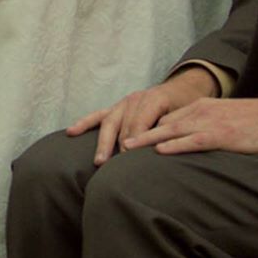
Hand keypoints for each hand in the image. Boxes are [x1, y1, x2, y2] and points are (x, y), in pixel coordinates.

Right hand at [67, 66, 218, 164]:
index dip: (134, 143)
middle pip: (123, 125)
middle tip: (115, 167)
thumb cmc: (185, 107)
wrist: (183, 90)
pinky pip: (98, 115)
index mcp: (154, 99)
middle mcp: (136, 99)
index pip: (140, 124)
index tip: (130, 161)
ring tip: (99, 161)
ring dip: (104, 142)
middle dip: (118, 146)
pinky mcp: (116, 107)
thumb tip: (162, 149)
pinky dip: (84, 123)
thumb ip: (171, 129)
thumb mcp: (184, 117)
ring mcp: (124, 102)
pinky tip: (72, 132)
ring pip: (109, 122)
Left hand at [123, 95, 257, 156]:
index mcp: (199, 109)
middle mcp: (200, 112)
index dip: (139, 130)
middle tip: (110, 147)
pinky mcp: (223, 135)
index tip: (116, 140)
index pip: (163, 120)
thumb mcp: (225, 124)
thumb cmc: (257, 125)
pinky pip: (194, 140)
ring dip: (146, 141)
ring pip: (170, 131)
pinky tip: (160, 152)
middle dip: (134, 135)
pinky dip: (175, 145)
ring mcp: (210, 122)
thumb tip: (184, 148)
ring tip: (123, 151)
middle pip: (159, 124)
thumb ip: (203, 132)